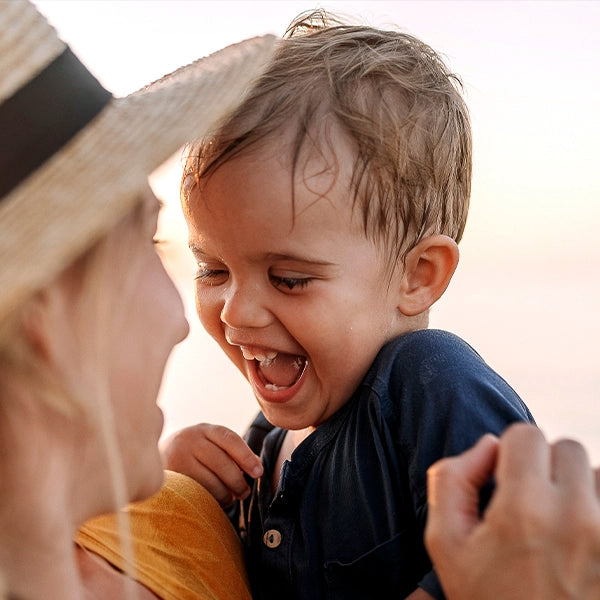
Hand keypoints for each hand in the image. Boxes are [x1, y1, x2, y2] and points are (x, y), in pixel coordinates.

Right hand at [160, 423, 262, 506]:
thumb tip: (257, 465)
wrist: (152, 458)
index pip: (230, 439)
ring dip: (224, 494)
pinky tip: (214, 502)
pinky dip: (209, 500)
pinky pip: (195, 493)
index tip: (258, 472)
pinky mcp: (169, 477)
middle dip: (237, 480)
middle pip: (221, 462)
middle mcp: (189, 439)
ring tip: (230, 498)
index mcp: (205, 429)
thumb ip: (233, 452)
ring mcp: (176, 457)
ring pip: (209, 480)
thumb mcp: (211, 445)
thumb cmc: (193, 454)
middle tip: (245, 492)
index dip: (246, 457)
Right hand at [425, 423, 599, 599]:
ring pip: (599, 477)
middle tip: (532, 505)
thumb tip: (487, 446)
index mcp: (524, 512)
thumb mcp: (445, 544)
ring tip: (561, 527)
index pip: (526, 435)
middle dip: (545, 468)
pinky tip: (582, 542)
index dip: (510, 453)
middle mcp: (578, 520)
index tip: (505, 480)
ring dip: (580, 491)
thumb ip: (451, 479)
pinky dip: (598, 513)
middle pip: (568, 449)